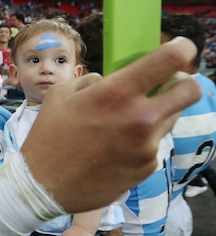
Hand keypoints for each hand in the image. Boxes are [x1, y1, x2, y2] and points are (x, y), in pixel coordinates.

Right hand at [22, 37, 200, 214]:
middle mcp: (140, 118)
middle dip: (182, 83)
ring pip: (172, 118)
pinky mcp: (148, 166)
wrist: (44, 186)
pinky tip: (115, 148)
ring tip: (125, 123)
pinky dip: (141, 141)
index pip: (172, 60)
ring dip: (157, 113)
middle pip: (190, 90)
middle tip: (163, 86)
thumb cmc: (48, 137)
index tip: (179, 49)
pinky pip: (154, 143)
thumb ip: (92, 81)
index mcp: (117, 93)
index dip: (182, 49)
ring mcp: (147, 145)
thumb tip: (109, 79)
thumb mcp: (60, 95)